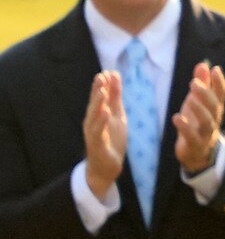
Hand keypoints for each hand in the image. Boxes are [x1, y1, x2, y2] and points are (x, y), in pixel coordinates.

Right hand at [84, 71, 126, 198]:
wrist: (107, 167)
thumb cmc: (111, 139)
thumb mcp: (117, 114)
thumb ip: (115, 97)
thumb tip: (114, 75)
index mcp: (98, 114)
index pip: (100, 97)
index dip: (103, 85)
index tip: (108, 71)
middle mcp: (92, 122)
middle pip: (94, 104)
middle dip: (97, 90)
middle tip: (101, 76)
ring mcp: (93, 133)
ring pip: (94, 116)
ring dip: (98, 103)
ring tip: (102, 91)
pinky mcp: (96, 144)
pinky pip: (98, 132)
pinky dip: (101, 122)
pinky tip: (105, 113)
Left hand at [172, 62, 224, 172]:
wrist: (198, 153)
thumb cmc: (197, 122)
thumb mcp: (197, 101)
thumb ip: (202, 84)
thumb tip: (203, 64)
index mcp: (215, 108)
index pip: (221, 94)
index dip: (219, 82)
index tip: (215, 70)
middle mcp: (214, 119)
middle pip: (214, 106)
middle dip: (206, 94)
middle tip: (194, 82)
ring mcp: (206, 133)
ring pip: (207, 121)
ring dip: (199, 109)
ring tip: (189, 99)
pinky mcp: (195, 144)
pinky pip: (192, 136)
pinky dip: (185, 127)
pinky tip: (177, 118)